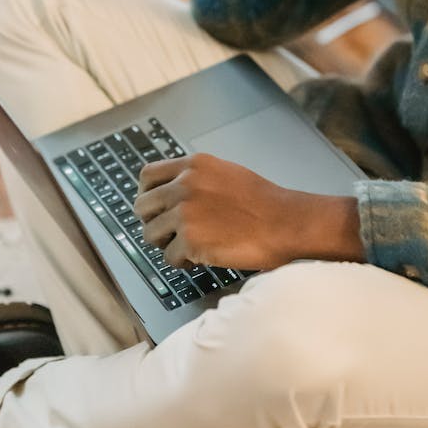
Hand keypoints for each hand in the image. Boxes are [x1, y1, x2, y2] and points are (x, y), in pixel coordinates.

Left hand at [134, 153, 364, 270]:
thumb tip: (171, 191)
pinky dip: (183, 262)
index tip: (155, 207)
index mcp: (194, 165)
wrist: (285, 223)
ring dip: (167, 244)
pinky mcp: (189, 240)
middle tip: (171, 232)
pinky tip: (201, 257)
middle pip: (142, 206)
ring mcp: (185, 212)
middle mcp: (184, 185)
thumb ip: (197, 178)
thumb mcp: (226, 173)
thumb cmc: (263, 202)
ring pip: (150, 234)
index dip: (148, 194)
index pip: (147, 175)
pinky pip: (169, 257)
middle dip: (154, 222)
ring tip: (190, 246)